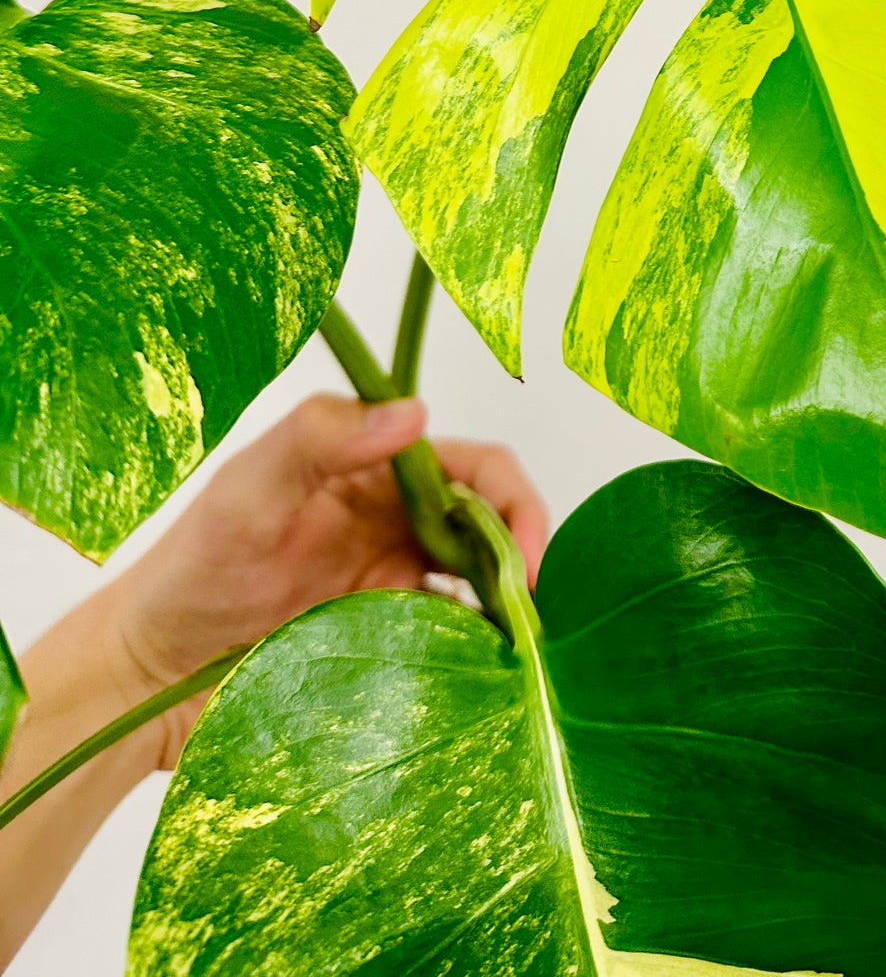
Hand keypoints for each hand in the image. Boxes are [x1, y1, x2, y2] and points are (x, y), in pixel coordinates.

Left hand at [100, 394, 547, 766]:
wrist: (149, 676)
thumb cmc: (190, 570)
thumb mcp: (249, 490)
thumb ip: (322, 438)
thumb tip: (416, 413)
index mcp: (374, 471)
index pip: (473, 466)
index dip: (513, 500)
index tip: (526, 555)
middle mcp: (395, 523)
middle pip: (490, 526)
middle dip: (524, 559)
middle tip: (529, 615)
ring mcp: (393, 587)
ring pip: (479, 588)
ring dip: (506, 610)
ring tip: (515, 654)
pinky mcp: (386, 646)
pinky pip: (450, 644)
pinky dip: (477, 655)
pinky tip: (480, 679)